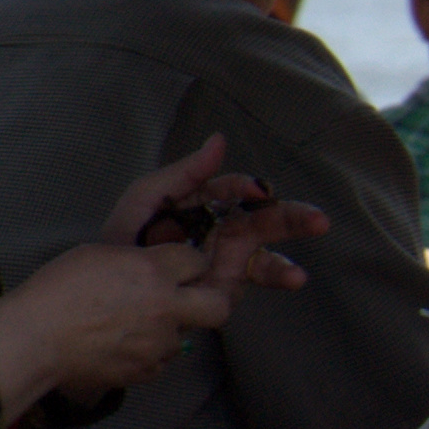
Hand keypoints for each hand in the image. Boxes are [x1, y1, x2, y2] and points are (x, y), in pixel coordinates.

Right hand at [0, 239, 241, 409]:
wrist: (34, 339)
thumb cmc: (55, 292)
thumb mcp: (97, 255)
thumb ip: (136, 261)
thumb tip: (153, 266)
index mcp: (153, 272)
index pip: (196, 261)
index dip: (188, 264)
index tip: (179, 268)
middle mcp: (166, 308)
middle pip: (218, 306)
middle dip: (210, 300)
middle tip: (190, 300)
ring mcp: (159, 343)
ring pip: (184, 335)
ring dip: (167, 330)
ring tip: (132, 327)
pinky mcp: (146, 370)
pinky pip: (159, 360)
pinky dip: (147, 353)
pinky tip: (120, 346)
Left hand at [105, 135, 328, 290]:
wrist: (109, 288)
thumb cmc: (123, 241)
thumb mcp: (146, 198)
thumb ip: (183, 172)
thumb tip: (220, 140)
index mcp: (202, 203)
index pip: (233, 189)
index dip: (247, 188)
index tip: (256, 191)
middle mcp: (221, 228)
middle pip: (263, 218)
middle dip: (291, 218)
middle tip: (319, 221)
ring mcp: (226, 258)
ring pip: (267, 250)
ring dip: (289, 254)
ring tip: (304, 266)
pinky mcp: (227, 284)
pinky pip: (256, 277)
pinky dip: (279, 275)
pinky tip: (295, 277)